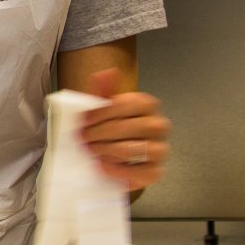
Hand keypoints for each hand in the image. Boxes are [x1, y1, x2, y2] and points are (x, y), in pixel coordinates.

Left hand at [82, 68, 169, 190]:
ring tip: (93, 151)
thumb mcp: (101, 108)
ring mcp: (160, 149)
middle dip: (100, 133)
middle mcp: (159, 125)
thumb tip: (107, 72)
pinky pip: (139, 172)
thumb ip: (101, 90)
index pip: (126, 104)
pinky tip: (104, 165)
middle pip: (128, 127)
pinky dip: (118, 170)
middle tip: (84, 138)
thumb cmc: (108, 128)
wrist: (111, 155)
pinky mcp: (156, 171)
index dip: (101, 113)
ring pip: (133, 150)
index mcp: (146, 104)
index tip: (84, 121)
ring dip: (106, 151)